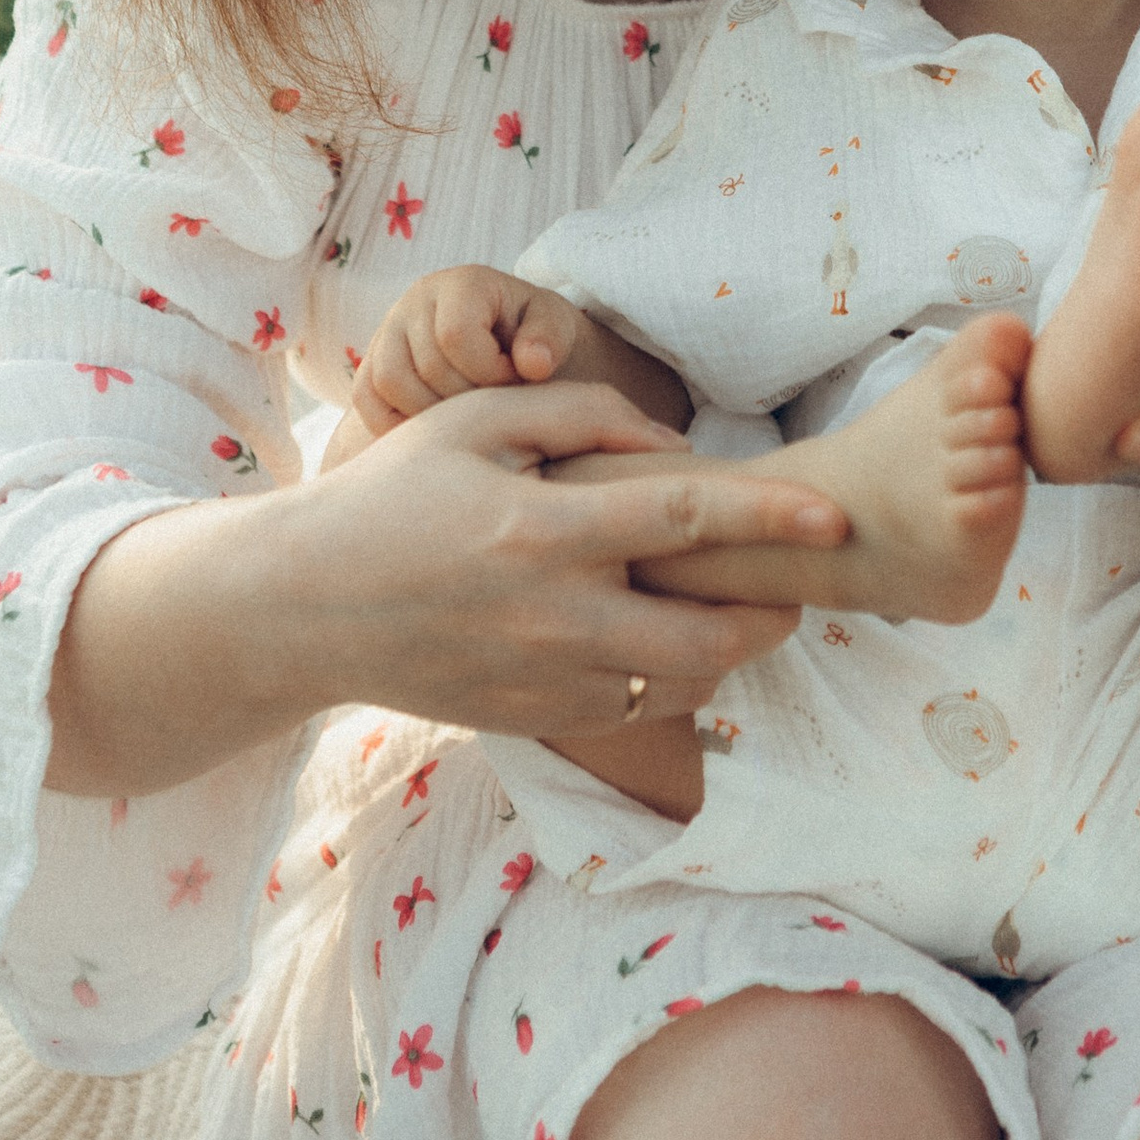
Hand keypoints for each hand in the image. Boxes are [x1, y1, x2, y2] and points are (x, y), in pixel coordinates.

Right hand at [48, 377, 853, 792]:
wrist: (302, 607)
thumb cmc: (390, 495)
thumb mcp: (475, 422)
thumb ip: (581, 417)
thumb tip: (670, 444)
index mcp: (543, 532)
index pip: (688, 520)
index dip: (773, 515)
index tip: (836, 513)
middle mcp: (553, 618)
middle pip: (710, 638)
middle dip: (773, 614)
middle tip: (794, 583)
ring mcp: (544, 682)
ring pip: (682, 690)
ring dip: (728, 653)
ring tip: (733, 611)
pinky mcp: (532, 721)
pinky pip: (634, 715)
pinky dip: (670, 683)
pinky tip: (664, 642)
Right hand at [348, 262, 601, 435]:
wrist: (512, 344)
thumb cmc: (533, 335)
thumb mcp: (555, 327)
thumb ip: (548, 339)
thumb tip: (533, 364)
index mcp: (462, 283)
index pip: (455, 335)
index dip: (489, 372)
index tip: (515, 379)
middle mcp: (416, 301)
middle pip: (424, 367)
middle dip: (467, 399)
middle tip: (495, 404)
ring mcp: (388, 332)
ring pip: (387, 384)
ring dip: (431, 414)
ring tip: (468, 416)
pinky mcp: (372, 364)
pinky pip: (366, 399)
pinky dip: (397, 423)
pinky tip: (435, 428)